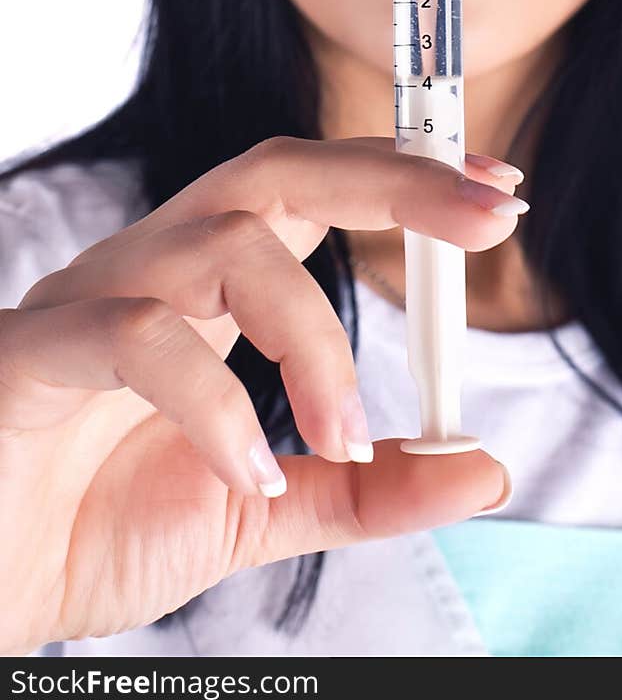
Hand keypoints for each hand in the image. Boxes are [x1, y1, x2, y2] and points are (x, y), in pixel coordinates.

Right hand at [0, 136, 521, 653]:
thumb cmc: (91, 527)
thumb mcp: (260, 509)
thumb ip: (367, 489)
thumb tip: (486, 467)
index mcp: (202, 288)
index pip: (310, 193)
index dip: (402, 177)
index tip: (497, 191)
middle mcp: (149, 269)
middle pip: (273, 172)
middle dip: (389, 178)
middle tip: (487, 213)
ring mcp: (87, 301)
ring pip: (220, 244)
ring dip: (313, 337)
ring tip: (346, 437)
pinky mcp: (33, 353)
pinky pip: (136, 337)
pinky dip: (215, 405)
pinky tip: (249, 473)